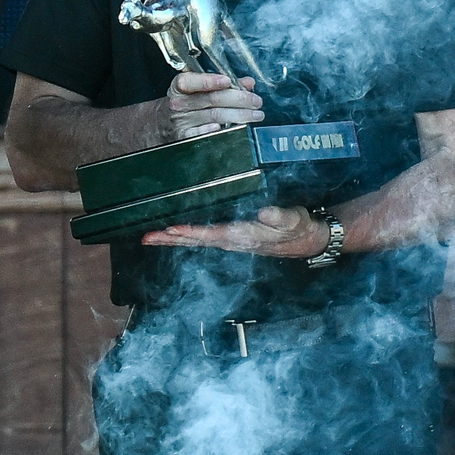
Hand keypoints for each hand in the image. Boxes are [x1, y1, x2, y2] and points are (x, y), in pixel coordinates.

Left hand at [142, 203, 329, 257]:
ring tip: (152, 237)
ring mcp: (230, 240)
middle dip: (171, 239)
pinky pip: (204, 236)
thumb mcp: (293, 220)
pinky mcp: (232, 236)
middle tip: (147, 238)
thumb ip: (279, 217)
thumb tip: (264, 213)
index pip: (210, 234)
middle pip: (195, 240)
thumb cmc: (298, 227)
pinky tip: (175, 232)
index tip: (171, 230)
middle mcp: (232, 241)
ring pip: (196, 240)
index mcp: (243, 236)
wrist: (306, 239)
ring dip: (173, 239)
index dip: (190, 232)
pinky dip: (187, 235)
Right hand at [156, 72, 263, 142]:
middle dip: (239, 99)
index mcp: (180, 87)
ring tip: (256, 115)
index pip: (190, 82)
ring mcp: (182, 122)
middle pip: (211, 100)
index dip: (209, 80)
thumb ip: (222, 84)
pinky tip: (237, 128)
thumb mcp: (195, 89)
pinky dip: (223, 130)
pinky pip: (208, 134)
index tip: (227, 81)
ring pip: (215, 116)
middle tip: (257, 102)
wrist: (158, 125)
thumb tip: (248, 83)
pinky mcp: (186, 138)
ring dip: (240, 115)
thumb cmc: (183, 103)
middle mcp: (179, 104)